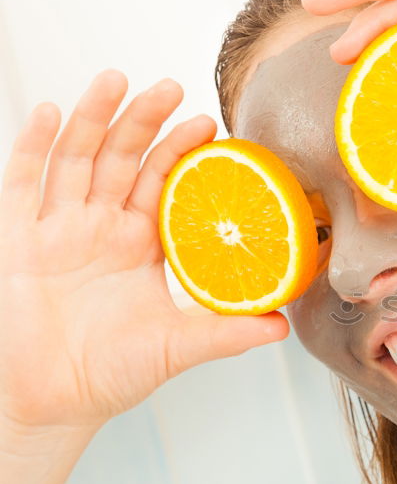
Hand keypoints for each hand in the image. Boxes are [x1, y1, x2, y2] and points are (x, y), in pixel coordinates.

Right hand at [0, 71, 288, 435]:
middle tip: (170, 85)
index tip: (208, 124)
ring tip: (117, 80)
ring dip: (93, 118)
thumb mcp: (177, 347)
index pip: (162, 184)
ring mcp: (57, 230)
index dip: (181, 153)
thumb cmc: (111, 374)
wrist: (52, 403)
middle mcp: (100, 228)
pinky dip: (32, 147)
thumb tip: (283, 325)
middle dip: (144, 121)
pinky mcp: (17, 240)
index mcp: (139, 246)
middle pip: (121, 159)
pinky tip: (48, 112)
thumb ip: (227, 332)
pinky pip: (22, 184)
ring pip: (75, 159)